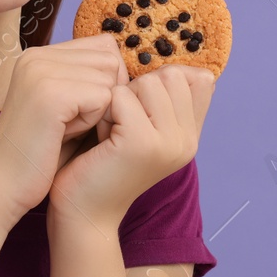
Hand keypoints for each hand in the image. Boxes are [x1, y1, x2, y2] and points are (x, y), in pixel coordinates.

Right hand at [0, 35, 126, 220]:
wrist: (2, 186)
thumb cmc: (37, 153)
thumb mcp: (62, 106)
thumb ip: (85, 79)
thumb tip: (125, 66)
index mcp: (38, 55)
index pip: (103, 46)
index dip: (106, 82)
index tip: (76, 111)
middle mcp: (37, 55)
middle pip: (110, 60)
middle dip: (102, 96)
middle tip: (68, 123)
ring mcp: (42, 71)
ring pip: (109, 79)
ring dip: (97, 111)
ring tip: (64, 129)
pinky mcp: (51, 93)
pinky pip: (104, 98)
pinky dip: (91, 123)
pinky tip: (63, 135)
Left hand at [49, 63, 216, 224]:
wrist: (83, 213)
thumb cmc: (100, 163)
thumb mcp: (139, 127)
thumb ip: (160, 99)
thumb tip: (175, 62)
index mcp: (191, 134)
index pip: (194, 77)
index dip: (155, 84)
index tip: (135, 115)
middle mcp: (188, 140)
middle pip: (169, 74)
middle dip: (134, 90)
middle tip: (118, 126)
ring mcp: (170, 142)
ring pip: (146, 82)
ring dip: (118, 101)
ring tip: (110, 133)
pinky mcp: (143, 143)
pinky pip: (121, 96)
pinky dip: (103, 112)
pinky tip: (100, 140)